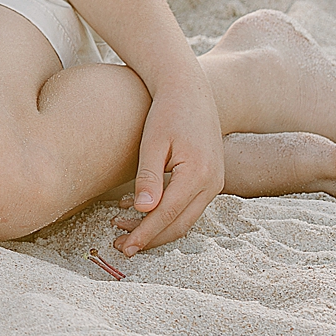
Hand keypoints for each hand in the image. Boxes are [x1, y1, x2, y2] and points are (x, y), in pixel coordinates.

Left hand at [112, 76, 224, 254]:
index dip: (145, 233)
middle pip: (180, 224)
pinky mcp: (210, 180)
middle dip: (150, 237)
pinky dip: (165, 213)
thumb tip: (142, 211)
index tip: (124, 246)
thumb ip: (149, 177)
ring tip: (124, 230)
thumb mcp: (153, 142)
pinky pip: (188, 206)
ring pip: (185, 219)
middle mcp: (213, 184)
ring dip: (157, 228)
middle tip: (120, 245)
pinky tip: (139, 210)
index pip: (168, 214)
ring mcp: (215, 183)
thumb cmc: (167, 111)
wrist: (189, 90)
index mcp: (199, 175)